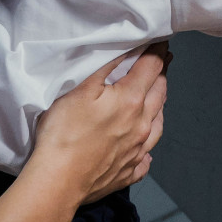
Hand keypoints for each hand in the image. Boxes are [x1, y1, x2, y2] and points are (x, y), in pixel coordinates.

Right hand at [28, 47, 167, 206]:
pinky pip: (146, 158)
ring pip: (158, 125)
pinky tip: (145, 149)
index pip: (151, 68)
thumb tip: (127, 49)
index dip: (157, 51)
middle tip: (163, 60)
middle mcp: (141, 126)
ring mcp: (137, 151)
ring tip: (158, 98)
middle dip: (162, 74)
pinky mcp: (128, 172)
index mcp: (131, 101)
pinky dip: (148, 149)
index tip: (161, 41)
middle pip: (159, 94)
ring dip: (160, 107)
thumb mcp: (81, 89)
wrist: (58, 181)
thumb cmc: (64, 133)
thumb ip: (105, 67)